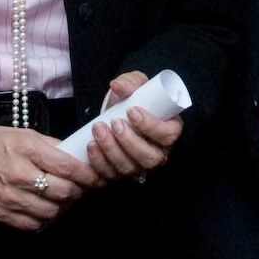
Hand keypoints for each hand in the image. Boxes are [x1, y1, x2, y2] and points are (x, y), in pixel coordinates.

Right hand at [0, 125, 98, 231]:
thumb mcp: (21, 133)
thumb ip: (49, 145)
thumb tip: (73, 155)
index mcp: (26, 150)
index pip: (68, 168)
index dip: (87, 175)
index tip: (94, 177)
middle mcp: (19, 175)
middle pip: (63, 192)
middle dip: (77, 191)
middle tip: (79, 188)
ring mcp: (10, 198)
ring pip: (52, 211)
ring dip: (62, 207)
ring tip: (61, 198)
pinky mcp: (2, 214)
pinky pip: (34, 224)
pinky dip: (44, 218)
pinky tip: (44, 207)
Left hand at [82, 71, 184, 186]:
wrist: (114, 113)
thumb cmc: (132, 100)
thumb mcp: (134, 86)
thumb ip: (129, 82)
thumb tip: (118, 85)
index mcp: (168, 130)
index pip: (168, 134)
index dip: (151, 126)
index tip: (131, 111)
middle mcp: (157, 152)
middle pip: (150, 158)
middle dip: (129, 141)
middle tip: (114, 123)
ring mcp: (138, 165)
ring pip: (129, 167)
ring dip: (111, 150)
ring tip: (98, 130)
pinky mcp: (119, 172)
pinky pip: (109, 175)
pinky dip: (97, 163)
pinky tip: (89, 147)